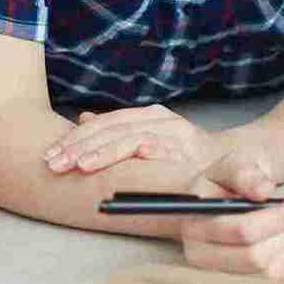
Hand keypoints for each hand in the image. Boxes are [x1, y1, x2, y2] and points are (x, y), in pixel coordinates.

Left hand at [44, 105, 217, 174]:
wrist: (234, 165)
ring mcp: (174, 132)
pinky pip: (155, 148)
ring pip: (130, 137)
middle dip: (79, 146)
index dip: (75, 138)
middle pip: (112, 128)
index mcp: (148, 116)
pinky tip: (114, 162)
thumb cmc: (188, 157)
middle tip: (53, 163)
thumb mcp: (151, 139)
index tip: (49, 155)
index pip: (105, 122)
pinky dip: (133, 153)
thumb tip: (82, 118)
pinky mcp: (186, 149)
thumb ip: (120, 131)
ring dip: (100, 152)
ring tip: (76, 166)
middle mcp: (161, 119)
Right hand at [173, 152, 283, 279]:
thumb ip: (244, 173)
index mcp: (195, 227)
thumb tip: (263, 190)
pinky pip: (280, 281)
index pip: (243, 231)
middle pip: (257, 257)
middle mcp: (203, 258)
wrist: (221, 202)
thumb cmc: (226, 184)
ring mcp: (222, 277)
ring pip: (270, 272)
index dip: (281, 217)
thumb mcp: (231, 166)